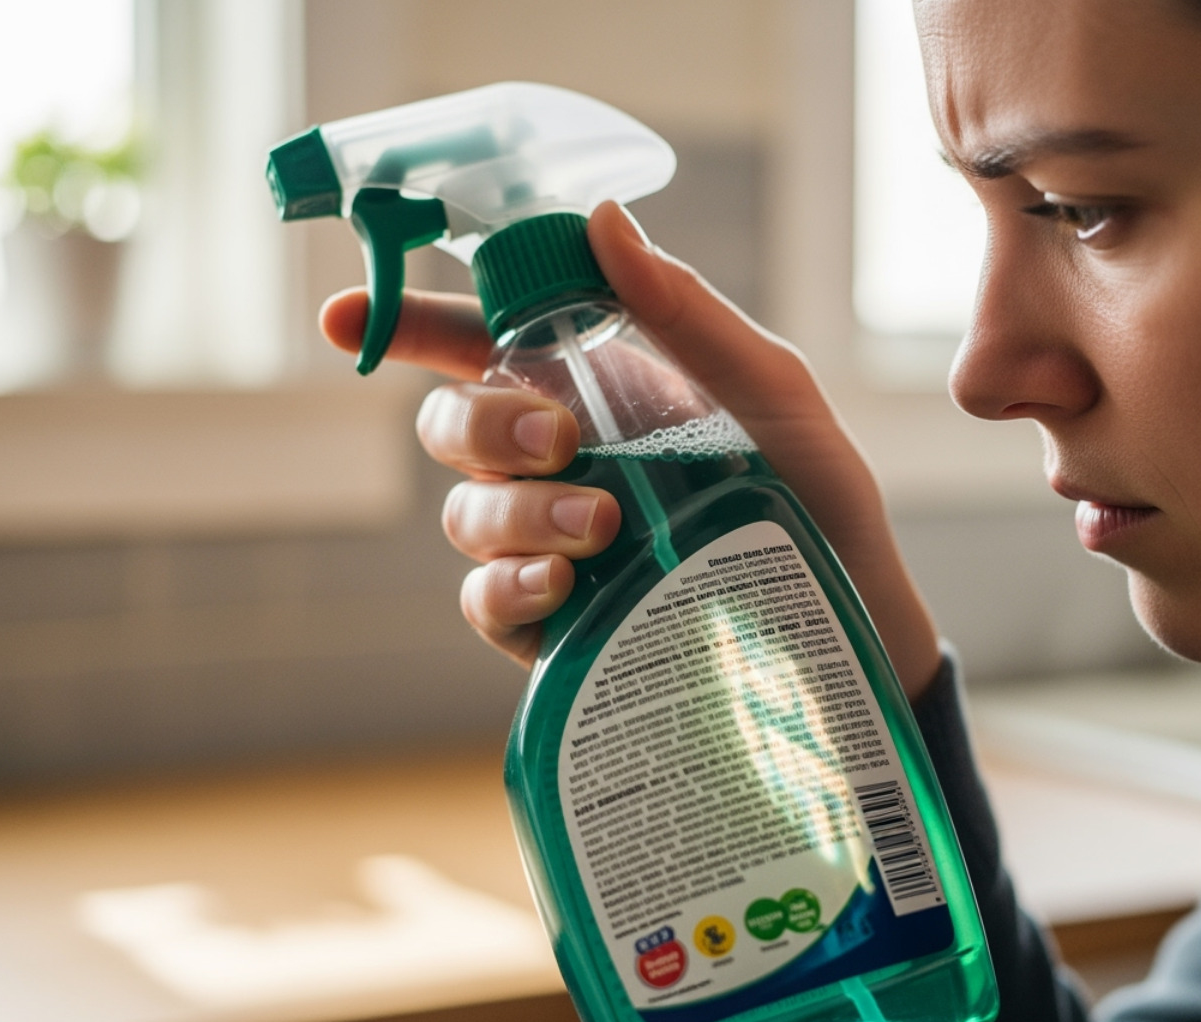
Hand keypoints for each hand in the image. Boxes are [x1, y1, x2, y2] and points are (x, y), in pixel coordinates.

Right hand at [321, 201, 942, 698]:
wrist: (855, 616)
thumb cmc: (817, 488)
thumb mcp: (769, 388)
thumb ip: (684, 313)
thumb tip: (602, 219)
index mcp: (602, 385)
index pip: (483, 341)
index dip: (411, 324)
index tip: (345, 318)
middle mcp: (563, 460)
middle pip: (452, 424)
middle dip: (483, 421)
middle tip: (560, 438)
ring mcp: (555, 543)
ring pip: (467, 514)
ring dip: (516, 510)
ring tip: (601, 524)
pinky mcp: (561, 624)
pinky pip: (489, 601)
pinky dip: (508, 587)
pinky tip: (559, 586)